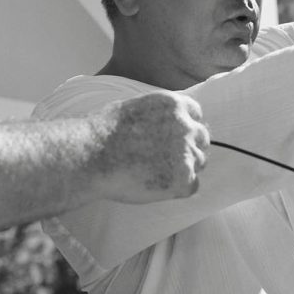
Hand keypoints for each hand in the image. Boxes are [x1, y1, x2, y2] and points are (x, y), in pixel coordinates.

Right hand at [92, 91, 209, 203]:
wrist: (91, 156)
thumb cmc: (104, 133)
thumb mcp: (134, 106)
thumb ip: (157, 114)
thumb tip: (163, 124)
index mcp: (174, 104)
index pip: (196, 114)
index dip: (185, 127)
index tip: (173, 138)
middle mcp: (185, 125)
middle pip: (202, 139)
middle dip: (187, 148)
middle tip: (165, 160)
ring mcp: (186, 152)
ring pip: (199, 163)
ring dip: (183, 168)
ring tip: (156, 173)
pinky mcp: (182, 178)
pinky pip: (193, 186)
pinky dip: (178, 189)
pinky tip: (158, 186)